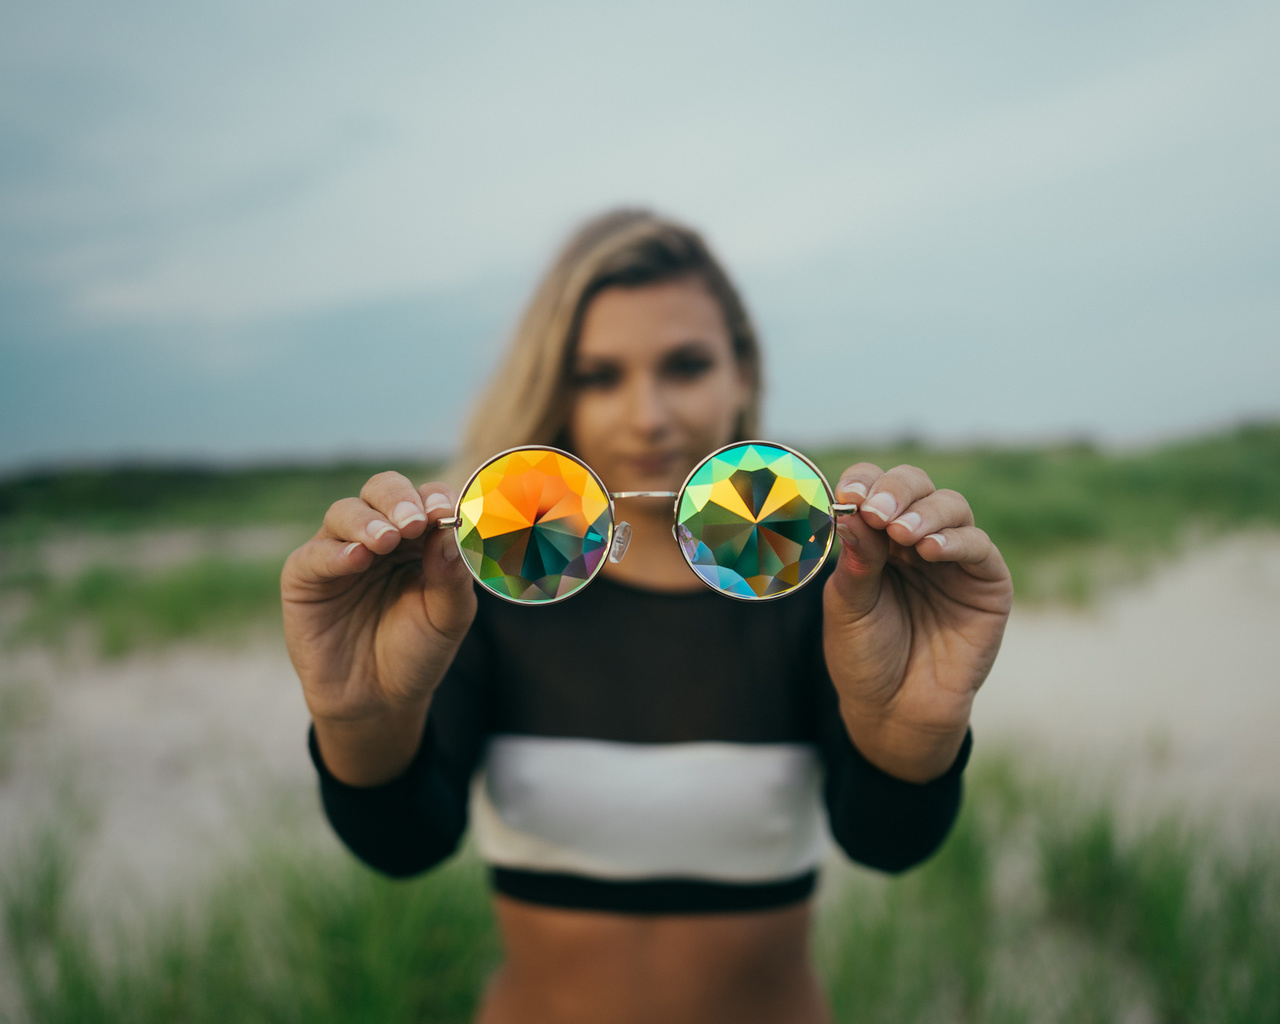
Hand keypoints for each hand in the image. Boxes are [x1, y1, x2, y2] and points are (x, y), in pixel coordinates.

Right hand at [281, 472, 475, 782]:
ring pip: (345, 512)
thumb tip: (450, 533)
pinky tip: (356, 559)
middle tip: (415, 522)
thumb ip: (452, 576)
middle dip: (399, 499)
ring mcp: (339, 552)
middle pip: (382, 490)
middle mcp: (378, 535)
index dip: (435, 499)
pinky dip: (335, 552)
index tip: (446, 514)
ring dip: (368, 521)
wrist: (379, 699)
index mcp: (418, 537)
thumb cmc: (417, 650)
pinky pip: (314, 554)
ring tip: (386, 540)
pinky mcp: (305, 577)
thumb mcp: (447, 617)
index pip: (425, 498)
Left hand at [823, 463, 1012, 782]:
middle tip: (877, 511)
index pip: (873, 489)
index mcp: (876, 538)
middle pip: (915, 486)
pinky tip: (930, 550)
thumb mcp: (847, 607)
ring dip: (925, 513)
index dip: (864, 482)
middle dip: (895, 491)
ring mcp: (953, 559)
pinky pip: (978, 547)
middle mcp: (915, 540)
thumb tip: (852, 511)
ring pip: (951, 506)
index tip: (849, 495)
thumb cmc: (864, 657)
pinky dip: (955, 541)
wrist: (894, 711)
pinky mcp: (986, 583)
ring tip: (902, 534)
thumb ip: (855, 561)